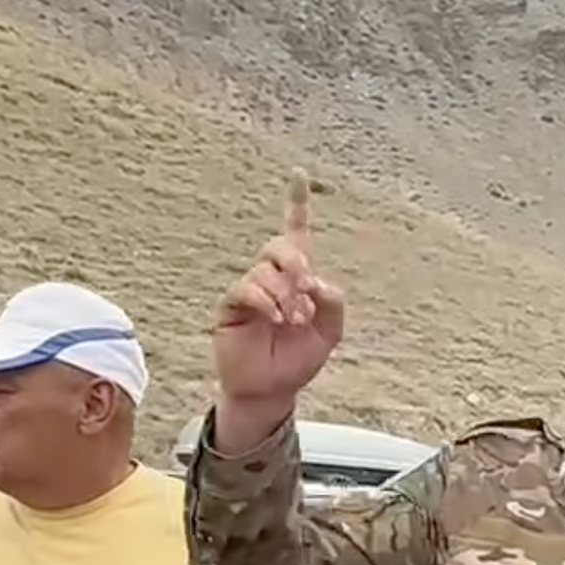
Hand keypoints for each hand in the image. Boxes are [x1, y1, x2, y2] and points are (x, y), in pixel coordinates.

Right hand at [211, 169, 346, 406]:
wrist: (272, 390)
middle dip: (295, 261)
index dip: (296, 204)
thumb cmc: (298, 359)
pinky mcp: (232, 306)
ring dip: (285, 295)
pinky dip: (265, 301)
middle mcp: (272, 277)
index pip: (296, 233)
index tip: (298, 175)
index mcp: (298, 277)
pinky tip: (276, 319)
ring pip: (266, 272)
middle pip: (280, 246)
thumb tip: (315, 282)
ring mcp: (251, 290)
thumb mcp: (330, 332)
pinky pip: (246, 289)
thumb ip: (332, 303)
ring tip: (293, 321)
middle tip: (306, 287)